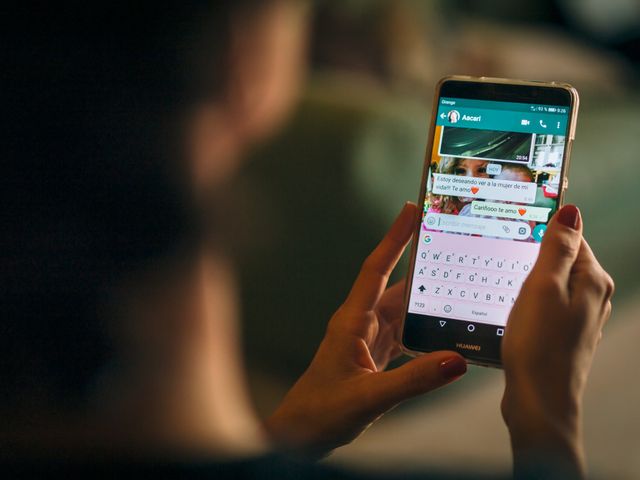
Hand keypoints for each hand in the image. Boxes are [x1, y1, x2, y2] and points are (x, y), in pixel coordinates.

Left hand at [265, 203, 466, 455]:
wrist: (301, 434)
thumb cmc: (321, 412)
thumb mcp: (369, 397)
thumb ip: (414, 380)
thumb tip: (457, 360)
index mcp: (351, 321)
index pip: (376, 270)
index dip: (394, 239)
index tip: (411, 210)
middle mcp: (360, 323)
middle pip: (394, 284)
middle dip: (419, 260)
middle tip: (448, 239)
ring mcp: (367, 338)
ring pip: (402, 308)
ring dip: (425, 296)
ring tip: (457, 278)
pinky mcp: (374, 355)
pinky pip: (404, 332)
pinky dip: (423, 327)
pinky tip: (444, 328)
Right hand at [501, 205, 613, 477]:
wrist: (539, 399)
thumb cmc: (539, 345)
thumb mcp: (543, 286)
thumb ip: (557, 247)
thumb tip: (570, 210)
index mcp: (592, 280)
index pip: (571, 237)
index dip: (542, 230)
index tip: (515, 231)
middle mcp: (593, 297)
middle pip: (562, 260)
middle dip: (533, 257)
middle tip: (506, 262)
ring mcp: (580, 317)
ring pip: (553, 283)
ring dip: (529, 281)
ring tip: (508, 288)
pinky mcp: (565, 333)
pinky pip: (548, 304)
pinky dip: (530, 301)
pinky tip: (515, 311)